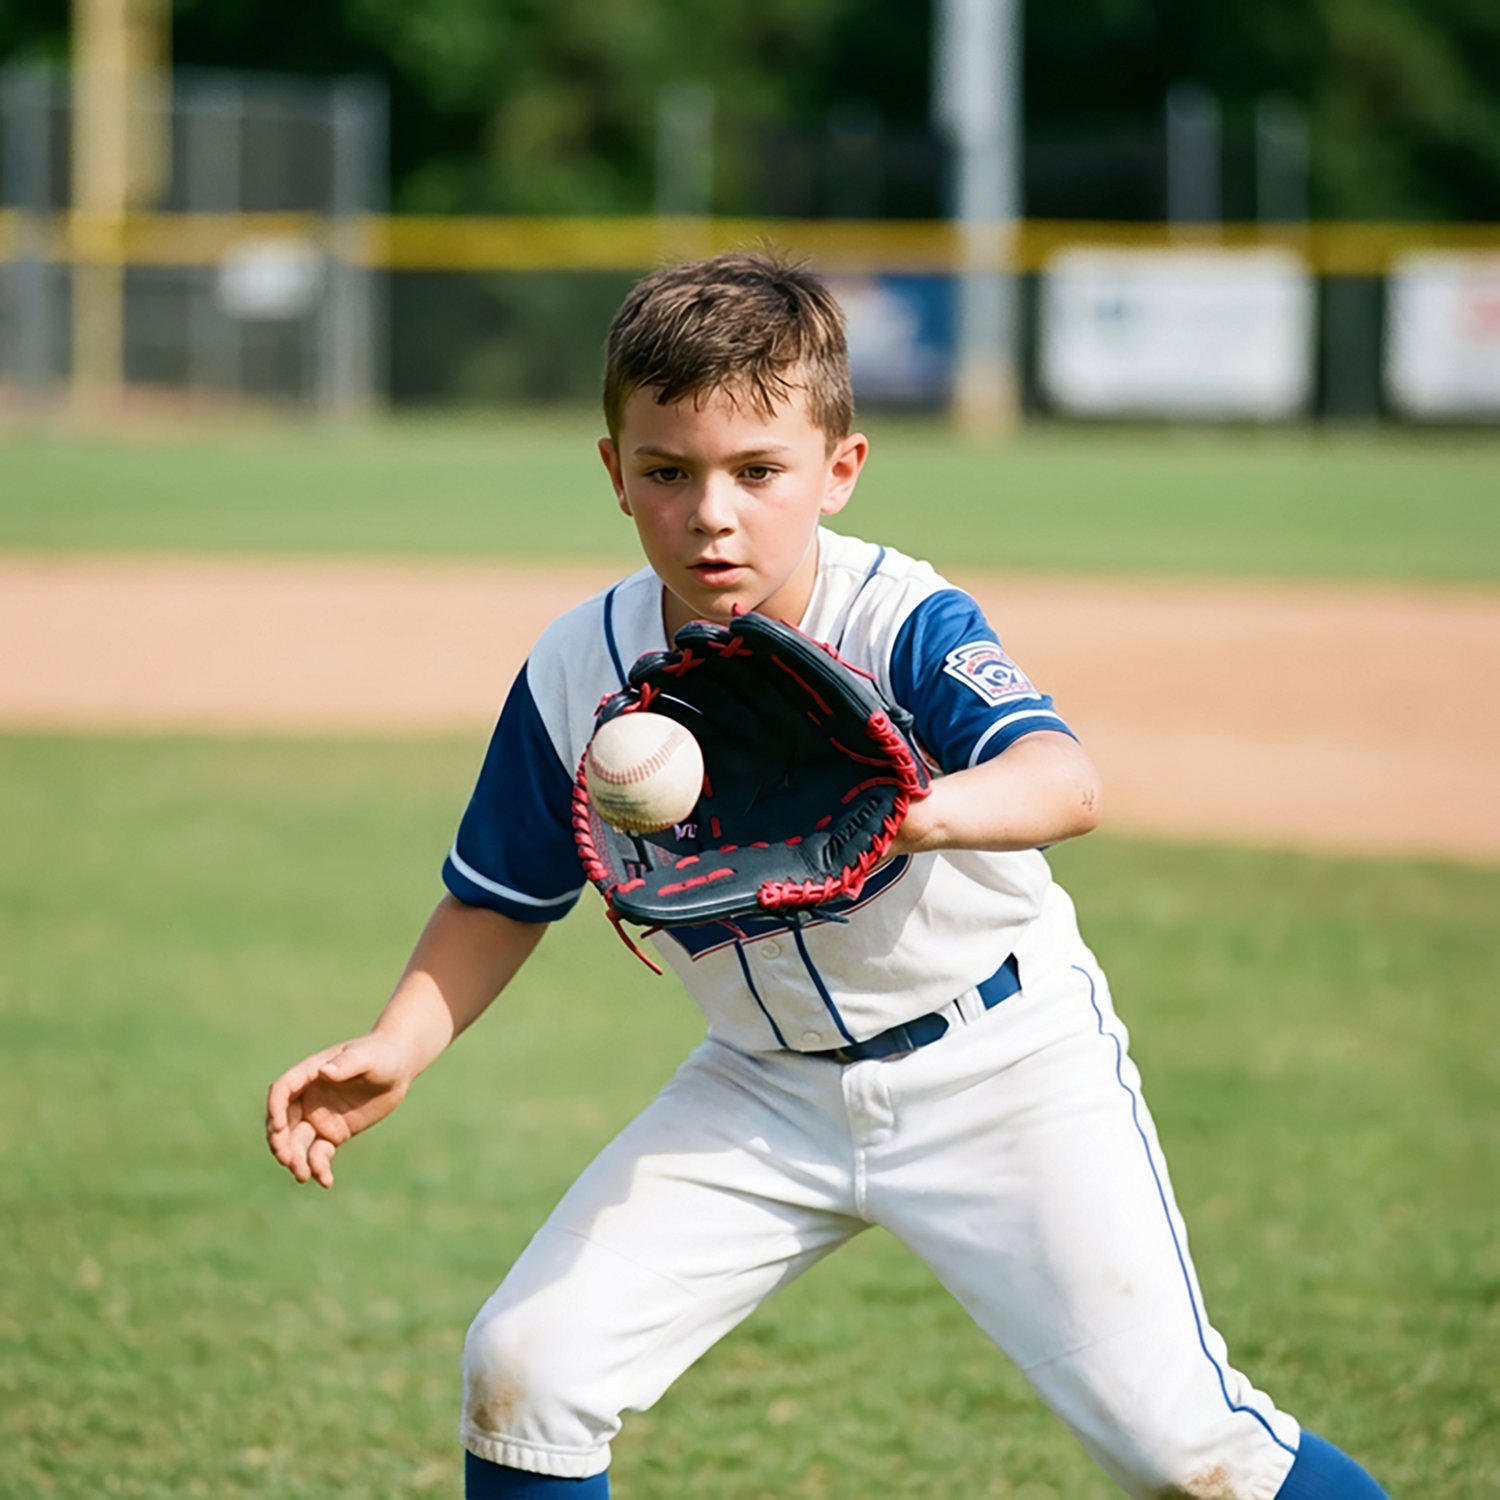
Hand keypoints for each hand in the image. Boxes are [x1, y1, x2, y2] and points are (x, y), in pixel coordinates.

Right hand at [265, 1034, 414, 1188]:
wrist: (398, 1069)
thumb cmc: (382, 1055)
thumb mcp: (367, 1058)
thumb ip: (347, 1064)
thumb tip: (324, 1071)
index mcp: (310, 1073)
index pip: (282, 1090)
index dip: (276, 1108)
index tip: (279, 1127)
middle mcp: (308, 1097)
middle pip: (283, 1121)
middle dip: (280, 1141)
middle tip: (287, 1159)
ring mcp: (319, 1117)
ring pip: (298, 1142)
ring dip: (296, 1159)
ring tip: (303, 1176)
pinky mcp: (333, 1134)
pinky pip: (318, 1153)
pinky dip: (318, 1167)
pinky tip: (326, 1180)